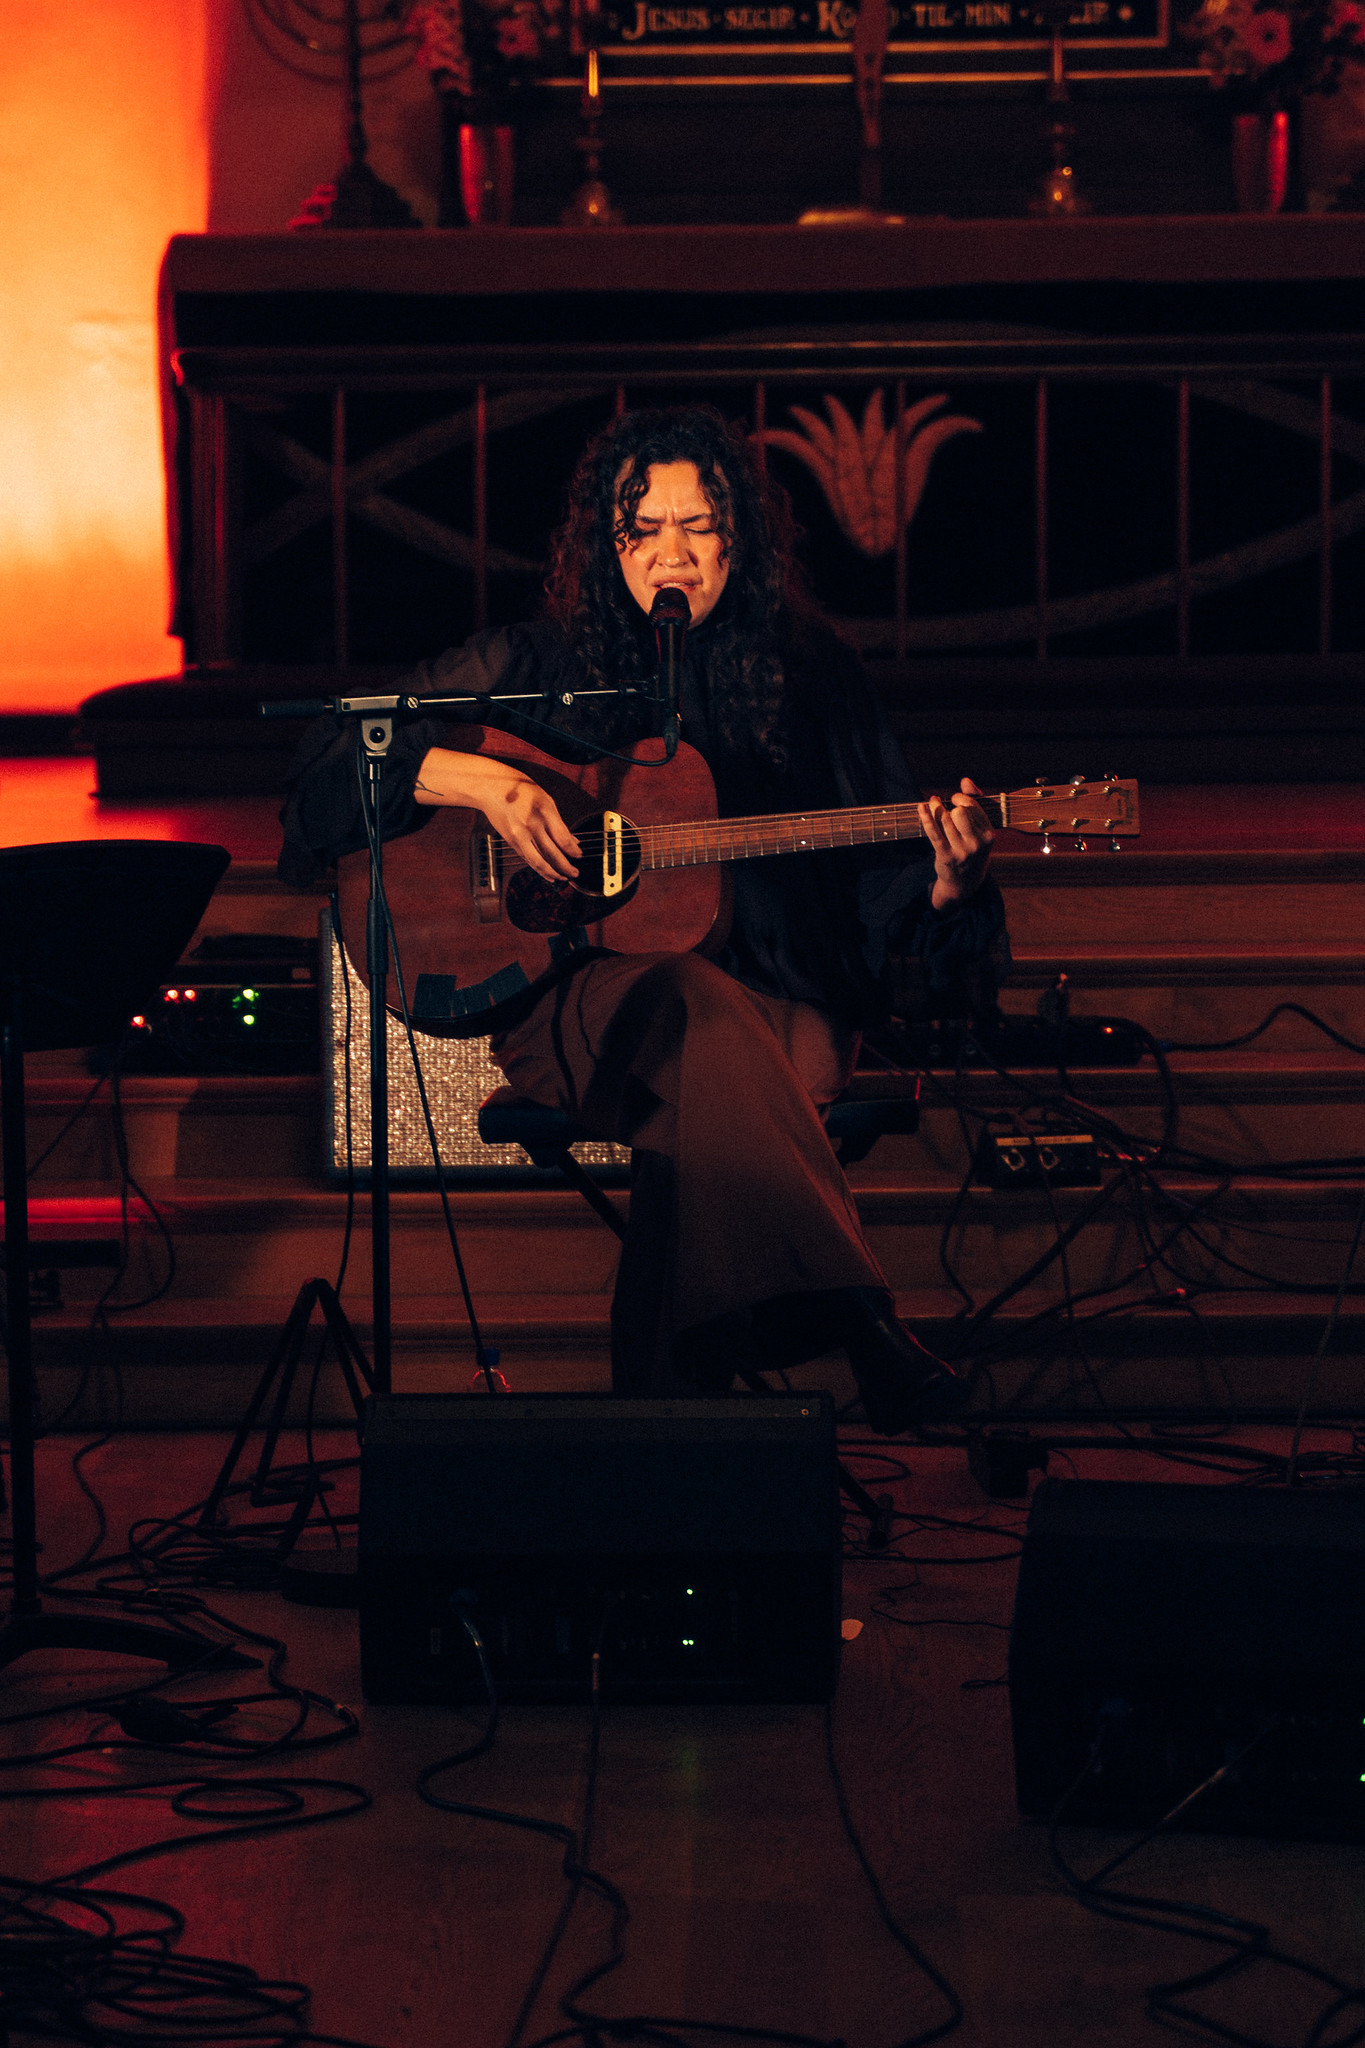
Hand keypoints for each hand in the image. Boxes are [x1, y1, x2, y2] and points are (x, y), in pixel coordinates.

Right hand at [413, 746, 580, 882]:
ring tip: (562, 878)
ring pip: (538, 860)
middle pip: (552, 853)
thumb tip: (573, 841)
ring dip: (552, 873)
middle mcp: (531, 824)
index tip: (579, 856)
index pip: (562, 838)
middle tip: (575, 874)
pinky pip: (527, 858)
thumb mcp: (545, 799)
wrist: (491, 788)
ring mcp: (519, 834)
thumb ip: (559, 822)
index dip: (573, 850)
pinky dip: (538, 868)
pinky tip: (547, 873)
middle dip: (565, 867)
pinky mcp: (511, 840)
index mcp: (543, 811)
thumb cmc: (520, 791)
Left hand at [918, 777, 992, 910]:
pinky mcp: (945, 856)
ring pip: (944, 821)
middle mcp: (977, 843)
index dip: (960, 798)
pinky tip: (920, 808)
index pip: (973, 807)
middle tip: (944, 805)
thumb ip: (975, 801)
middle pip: (959, 813)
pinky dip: (925, 818)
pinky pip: (933, 833)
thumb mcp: (980, 828)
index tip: (954, 799)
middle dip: (950, 805)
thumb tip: (965, 780)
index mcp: (989, 834)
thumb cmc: (972, 847)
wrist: (965, 882)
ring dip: (935, 808)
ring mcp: (961, 851)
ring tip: (932, 803)